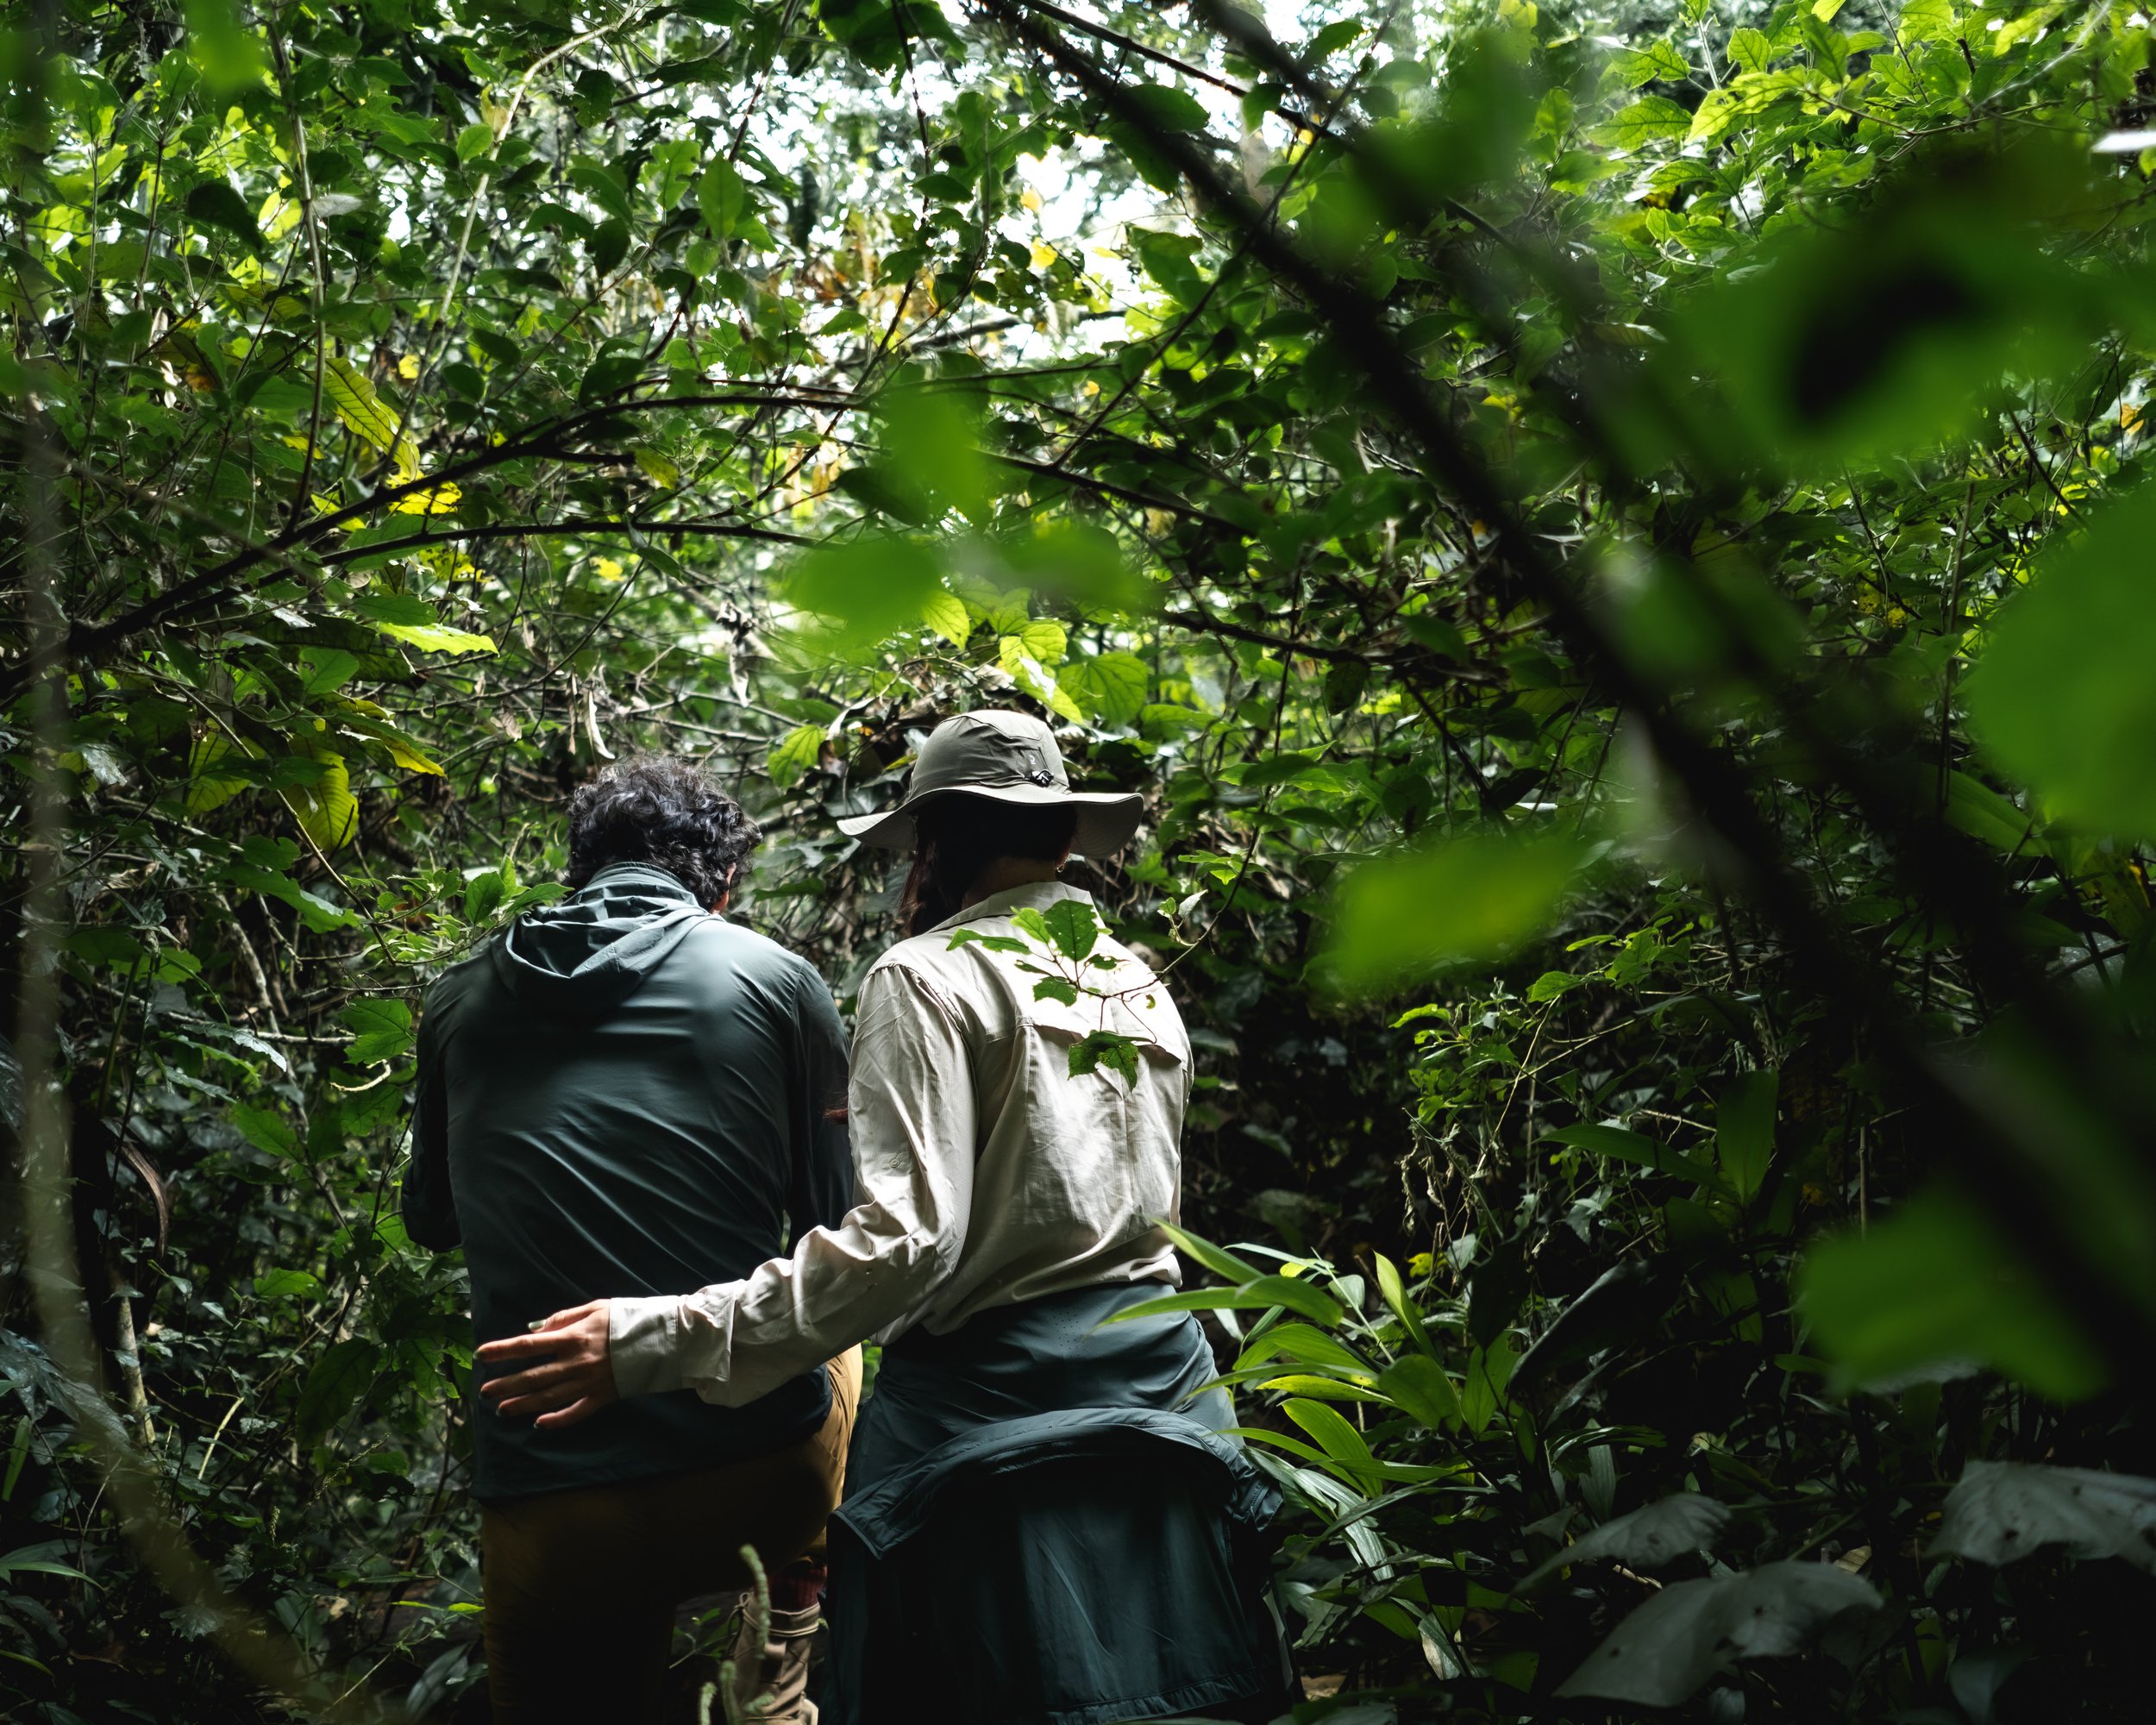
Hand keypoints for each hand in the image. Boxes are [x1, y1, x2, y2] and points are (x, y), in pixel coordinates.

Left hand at [474, 1300, 617, 1430]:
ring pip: (548, 1398)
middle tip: (484, 1392)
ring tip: (502, 1410)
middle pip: (532, 1377)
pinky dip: (556, 1421)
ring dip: (522, 1405)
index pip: (528, 1345)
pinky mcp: (602, 1397)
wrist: (662, 1338)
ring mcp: (588, 1383)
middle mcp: (576, 1363)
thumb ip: (563, 1318)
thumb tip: (535, 1330)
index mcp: (573, 1338)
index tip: (481, 1354)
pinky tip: (539, 1425)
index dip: (502, 1350)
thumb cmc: (626, 1318)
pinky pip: (575, 1413)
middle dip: (505, 1384)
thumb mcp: (595, 1307)